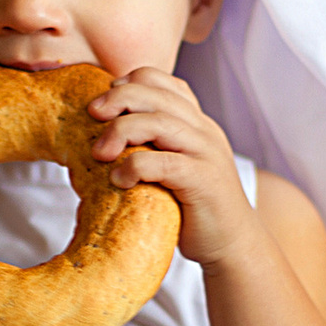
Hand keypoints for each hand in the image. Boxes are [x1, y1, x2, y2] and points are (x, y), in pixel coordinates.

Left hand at [87, 67, 259, 268]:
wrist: (233, 244)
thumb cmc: (194, 208)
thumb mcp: (175, 165)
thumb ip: (153, 145)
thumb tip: (101, 138)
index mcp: (196, 122)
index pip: (163, 81)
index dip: (129, 82)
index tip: (105, 100)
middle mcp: (204, 131)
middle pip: (156, 94)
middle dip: (118, 98)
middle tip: (91, 114)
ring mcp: (206, 154)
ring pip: (159, 122)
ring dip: (121, 131)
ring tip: (99, 153)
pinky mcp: (203, 181)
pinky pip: (164, 163)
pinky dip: (134, 167)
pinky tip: (119, 180)